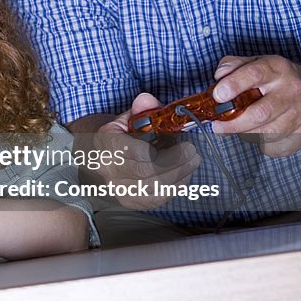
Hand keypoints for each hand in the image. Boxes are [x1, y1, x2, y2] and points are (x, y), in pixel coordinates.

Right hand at [89, 92, 200, 209]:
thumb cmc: (122, 134)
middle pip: (147, 174)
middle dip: (176, 164)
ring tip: (192, 162)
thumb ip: (141, 109)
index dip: (165, 153)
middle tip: (193, 153)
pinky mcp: (130, 201)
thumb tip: (147, 100)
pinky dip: (174, 187)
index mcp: (107, 144)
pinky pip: (156, 199)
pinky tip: (183, 175)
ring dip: (179, 176)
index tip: (184, 145)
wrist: (107, 154)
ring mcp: (119, 189)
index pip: (136, 154)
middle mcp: (109, 170)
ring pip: (154, 189)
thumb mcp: (129, 117)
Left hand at [212, 55, 300, 156]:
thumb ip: (234, 65)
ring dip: (246, 134)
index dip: (234, 85)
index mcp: (277, 68)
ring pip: (268, 133)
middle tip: (218, 126)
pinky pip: (276, 146)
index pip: (255, 73)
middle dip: (234, 123)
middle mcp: (292, 89)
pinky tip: (261, 134)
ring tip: (238, 129)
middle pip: (261, 112)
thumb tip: (219, 77)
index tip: (218, 96)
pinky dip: (263, 144)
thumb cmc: (279, 79)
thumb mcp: (258, 63)